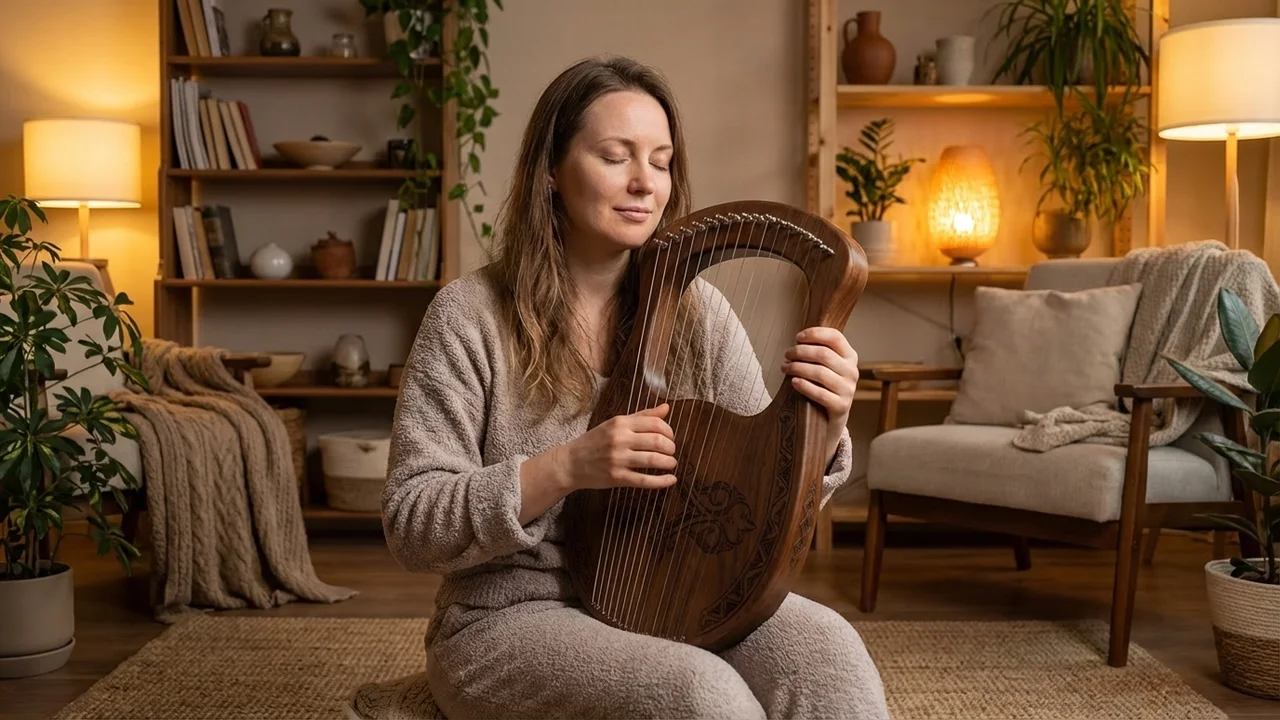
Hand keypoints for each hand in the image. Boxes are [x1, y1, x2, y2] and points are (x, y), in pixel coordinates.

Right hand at [555, 403, 678, 490]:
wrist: (570, 463)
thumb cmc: (594, 442)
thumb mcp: (615, 424)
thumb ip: (642, 416)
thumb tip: (666, 408)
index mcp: (620, 423)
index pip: (655, 423)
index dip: (669, 431)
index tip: (670, 437)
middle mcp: (619, 439)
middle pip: (657, 441)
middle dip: (671, 447)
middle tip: (671, 451)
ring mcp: (618, 459)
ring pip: (653, 460)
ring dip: (669, 462)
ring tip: (671, 463)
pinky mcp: (617, 478)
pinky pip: (645, 481)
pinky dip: (662, 481)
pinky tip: (671, 480)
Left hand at [781, 327, 858, 462]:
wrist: (831, 417)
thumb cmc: (823, 385)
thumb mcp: (825, 366)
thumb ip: (817, 352)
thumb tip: (797, 340)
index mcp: (850, 356)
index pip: (835, 337)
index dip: (815, 334)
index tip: (797, 337)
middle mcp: (852, 371)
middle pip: (824, 354)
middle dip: (801, 352)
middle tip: (787, 354)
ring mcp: (848, 389)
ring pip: (820, 373)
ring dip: (798, 368)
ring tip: (785, 368)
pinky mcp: (841, 406)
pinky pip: (820, 394)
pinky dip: (804, 386)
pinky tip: (793, 382)